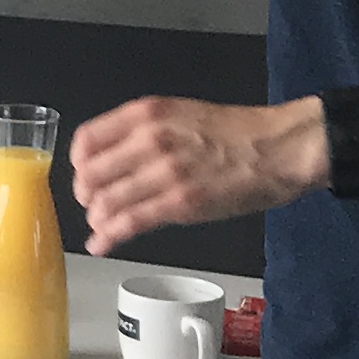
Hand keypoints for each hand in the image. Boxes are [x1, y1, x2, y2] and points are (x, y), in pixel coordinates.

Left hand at [69, 94, 324, 249]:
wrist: (279, 148)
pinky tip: (101, 244)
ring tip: (101, 227)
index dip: (79, 164)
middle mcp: (149, 139)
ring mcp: (163, 172)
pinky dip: (108, 237)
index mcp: (147, 114)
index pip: (87, 140)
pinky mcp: (179, 203)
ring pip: (105, 202)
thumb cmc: (238, 133)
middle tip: (93, 205)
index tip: (82, 174)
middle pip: (90, 175)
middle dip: (86, 196)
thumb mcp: (182, 114)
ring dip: (98, 219)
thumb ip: (145, 132)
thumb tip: (116, 157)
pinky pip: (128, 222)